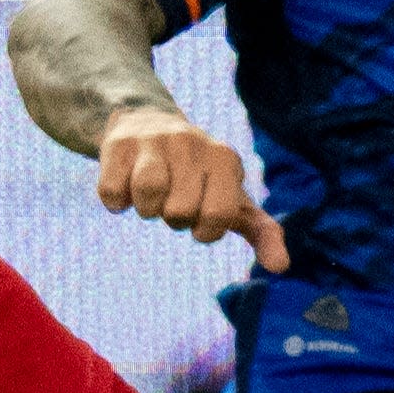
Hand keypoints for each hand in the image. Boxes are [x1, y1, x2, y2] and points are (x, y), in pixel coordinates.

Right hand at [94, 106, 286, 270]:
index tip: (199, 214)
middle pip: (178, 212)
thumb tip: (281, 268)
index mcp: (225, 159)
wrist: (147, 125)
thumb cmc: (199, 177)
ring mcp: (154, 141)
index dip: (203, 229)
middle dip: (173, 218)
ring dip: (146, 209)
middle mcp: (192, 144)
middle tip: (173, 199)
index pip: (217, 216)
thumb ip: (262, 232)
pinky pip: (112, 193)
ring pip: (147, 196)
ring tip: (151, 196)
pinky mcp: (118, 144)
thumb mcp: (234, 199)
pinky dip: (116, 202)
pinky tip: (126, 187)